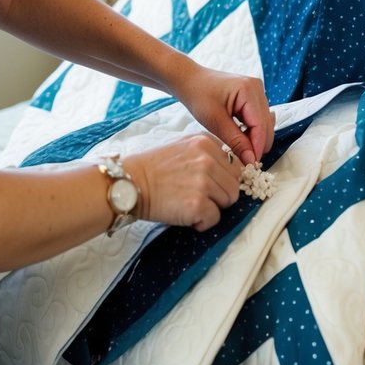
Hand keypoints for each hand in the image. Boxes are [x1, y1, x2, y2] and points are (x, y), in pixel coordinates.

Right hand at [125, 135, 241, 231]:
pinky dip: (202, 222)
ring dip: (212, 207)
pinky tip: (185, 214)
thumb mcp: (183, 146)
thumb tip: (229, 171)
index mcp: (206, 142)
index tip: (212, 185)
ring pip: (228, 201)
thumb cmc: (154, 168)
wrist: (130, 183)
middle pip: (234, 185)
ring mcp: (204, 181)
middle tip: (198, 196)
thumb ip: (208, 153)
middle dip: (220, 195)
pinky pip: (214, 219)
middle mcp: (208, 159)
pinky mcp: (197, 204)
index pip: (235, 164)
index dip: (224, 179)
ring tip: (190, 203)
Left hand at [174, 66, 274, 165]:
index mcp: (248, 90)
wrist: (191, 80)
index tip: (251, 165)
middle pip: (266, 124)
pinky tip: (241, 137)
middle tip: (245, 161)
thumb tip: (251, 160)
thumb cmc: (199, 96)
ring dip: (255, 138)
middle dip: (258, 144)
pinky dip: (252, 130)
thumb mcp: (215, 121)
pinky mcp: (253, 95)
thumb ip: (235, 141)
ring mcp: (257, 90)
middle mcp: (257, 88)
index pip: (260, 125)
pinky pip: (259, 117)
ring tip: (241, 150)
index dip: (257, 147)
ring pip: (264, 122)